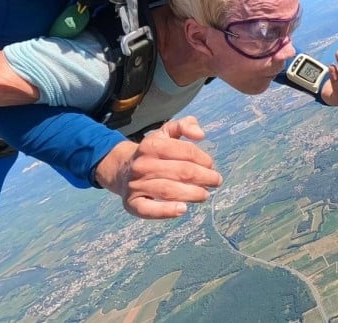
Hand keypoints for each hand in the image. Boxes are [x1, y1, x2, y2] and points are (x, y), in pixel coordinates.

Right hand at [94, 116, 221, 218]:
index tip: (211, 166)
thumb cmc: (153, 152)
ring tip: (205, 195)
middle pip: (181, 172)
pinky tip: (183, 209)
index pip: (186, 151)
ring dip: (192, 194)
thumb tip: (201, 134)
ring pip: (168, 191)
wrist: (121, 169)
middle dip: (204, 177)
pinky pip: (149, 210)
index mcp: (152, 145)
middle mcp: (142, 165)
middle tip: (216, 182)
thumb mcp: (165, 133)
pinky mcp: (132, 203)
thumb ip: (184, 126)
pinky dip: (166, 211)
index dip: (204, 159)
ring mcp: (136, 185)